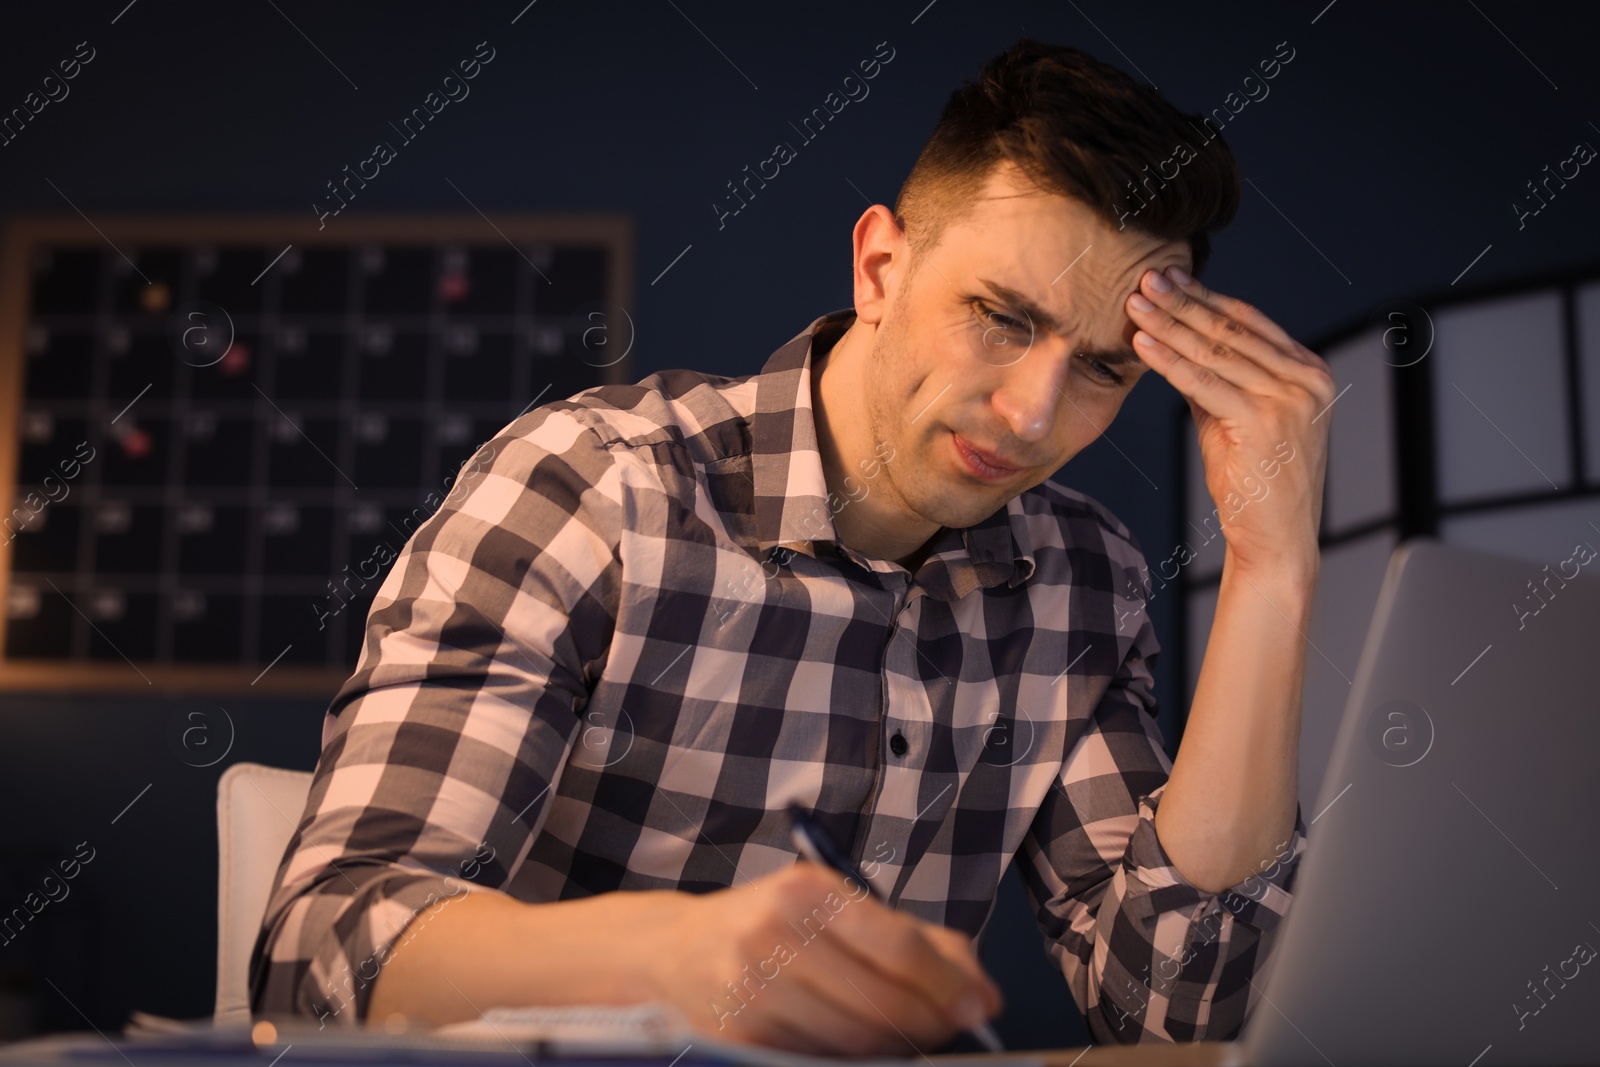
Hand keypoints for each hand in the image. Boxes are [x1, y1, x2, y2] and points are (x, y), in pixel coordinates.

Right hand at [639, 862, 1001, 1054]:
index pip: (898, 947)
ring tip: (914, 1032)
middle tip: (954, 1024)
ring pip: (855, 1040)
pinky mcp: (742, 1037)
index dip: (948, 983)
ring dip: (898, 1045)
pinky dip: (855, 1057)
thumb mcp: (831, 903)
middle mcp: (774, 937)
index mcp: (804, 892)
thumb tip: (978, 988)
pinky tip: (866, 1043)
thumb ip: (909, 937)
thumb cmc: (768, 922)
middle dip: (931, 1021)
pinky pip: (821, 1058)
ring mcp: (753, 992)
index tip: (980, 1004)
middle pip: (882, 1002)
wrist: (672, 952)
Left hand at [1126, 266, 1334, 578]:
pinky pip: (1204, 383)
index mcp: (1308, 371)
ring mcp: (1289, 399)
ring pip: (1215, 351)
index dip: (1204, 297)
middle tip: (1145, 278)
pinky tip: (1142, 343)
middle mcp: (1306, 379)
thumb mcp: (1235, 417)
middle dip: (1182, 302)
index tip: (1169, 277)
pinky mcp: (1264, 422)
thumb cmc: (1254, 482)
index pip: (1248, 321)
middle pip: (1230, 329)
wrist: (1275, 538)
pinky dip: (1169, 361)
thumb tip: (1174, 340)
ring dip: (1169, 325)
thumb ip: (1216, 378)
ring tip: (1135, 304)